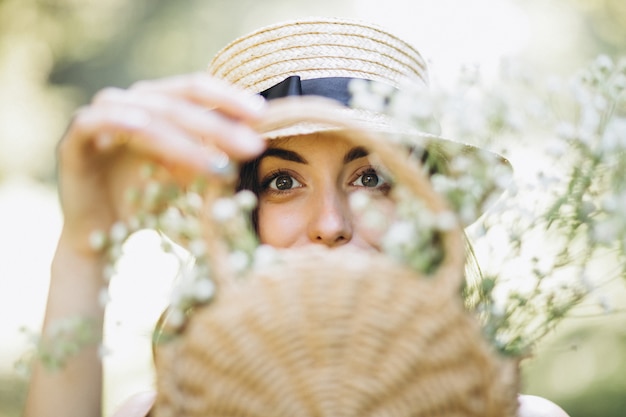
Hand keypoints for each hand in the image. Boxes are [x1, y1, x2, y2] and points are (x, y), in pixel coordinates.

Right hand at [56, 73, 266, 254]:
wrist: (99, 235)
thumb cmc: (147, 203)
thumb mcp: (186, 177)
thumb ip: (211, 156)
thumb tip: (255, 144)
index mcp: (156, 104)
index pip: (196, 89)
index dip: (228, 98)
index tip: (264, 116)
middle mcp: (130, 101)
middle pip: (179, 103)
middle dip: (219, 126)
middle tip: (253, 146)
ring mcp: (101, 115)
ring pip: (149, 116)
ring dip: (186, 142)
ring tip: (219, 167)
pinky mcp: (75, 136)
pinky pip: (101, 122)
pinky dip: (125, 125)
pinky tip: (149, 134)